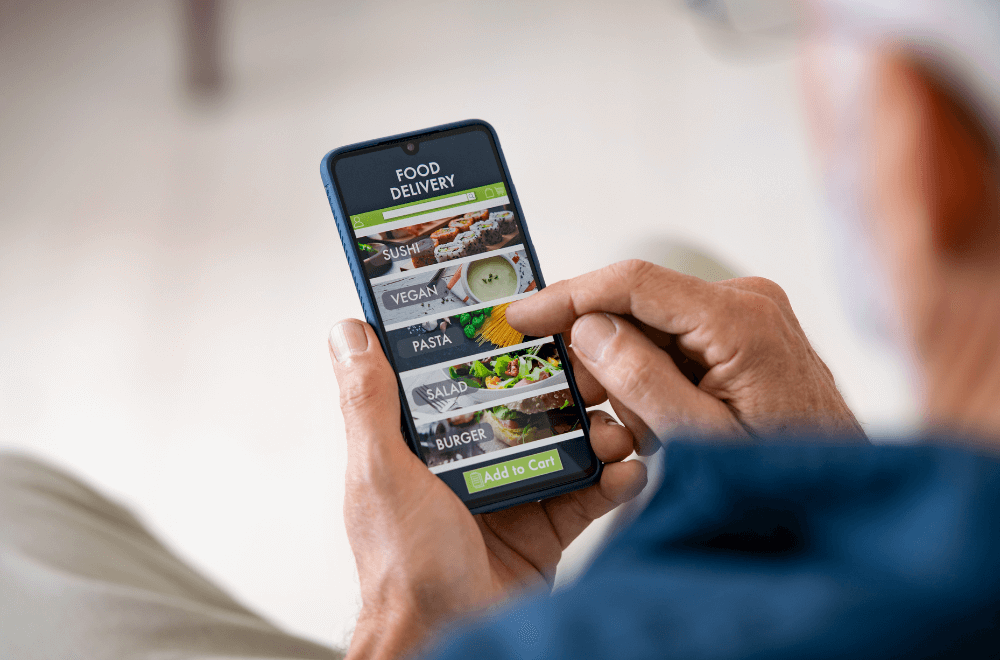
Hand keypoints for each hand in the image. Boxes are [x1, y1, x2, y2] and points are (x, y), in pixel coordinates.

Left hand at [328, 320, 646, 659]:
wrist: (450, 639)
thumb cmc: (403, 568)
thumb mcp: (381, 473)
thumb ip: (368, 404)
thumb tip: (349, 334)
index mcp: (429, 443)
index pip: (465, 376)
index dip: (497, 344)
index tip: (531, 315)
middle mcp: (473, 461)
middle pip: (527, 403)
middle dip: (566, 384)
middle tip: (595, 369)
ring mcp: (514, 491)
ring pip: (566, 442)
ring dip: (598, 428)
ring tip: (616, 426)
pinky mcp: (547, 525)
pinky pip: (588, 492)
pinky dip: (613, 478)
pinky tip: (626, 469)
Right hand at [506, 260, 864, 451]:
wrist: (843, 494)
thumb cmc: (780, 476)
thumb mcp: (698, 438)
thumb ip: (640, 379)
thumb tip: (586, 328)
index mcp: (739, 320)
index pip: (632, 283)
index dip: (567, 295)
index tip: (519, 316)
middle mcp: (746, 300)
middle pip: (638, 305)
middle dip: (600, 351)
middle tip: (581, 404)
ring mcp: (748, 313)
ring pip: (652, 325)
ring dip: (629, 372)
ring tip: (643, 431)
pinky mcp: (744, 330)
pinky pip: (676, 339)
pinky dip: (653, 375)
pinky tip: (660, 419)